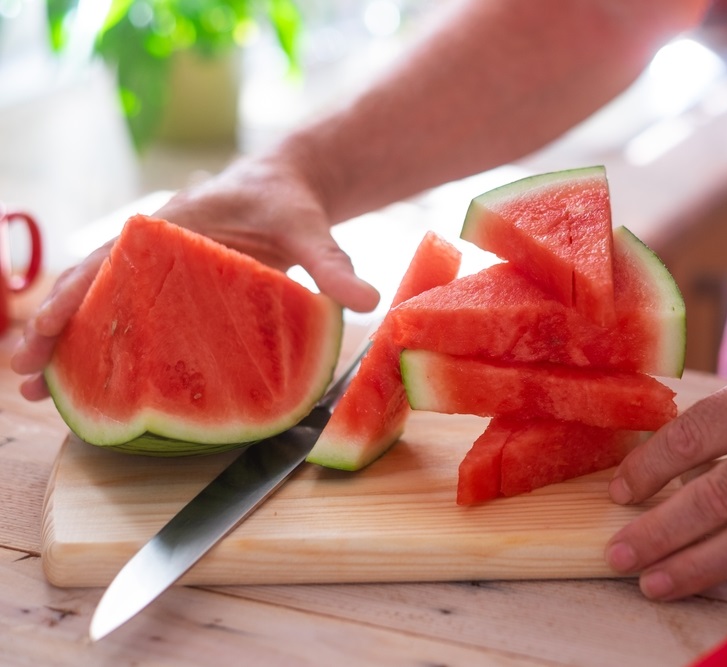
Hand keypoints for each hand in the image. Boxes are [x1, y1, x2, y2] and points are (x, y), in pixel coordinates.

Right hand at [10, 152, 379, 400]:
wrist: (285, 187)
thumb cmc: (287, 203)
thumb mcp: (308, 229)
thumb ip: (331, 263)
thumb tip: (366, 302)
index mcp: (171, 227)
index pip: (111, 260)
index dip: (75, 293)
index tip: (45, 325)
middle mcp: (152, 248)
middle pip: (88, 286)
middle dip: (51, 327)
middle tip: (22, 373)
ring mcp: (156, 270)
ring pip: (98, 304)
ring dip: (66, 345)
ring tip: (35, 392)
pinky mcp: (169, 289)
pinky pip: (127, 315)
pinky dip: (104, 345)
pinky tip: (90, 386)